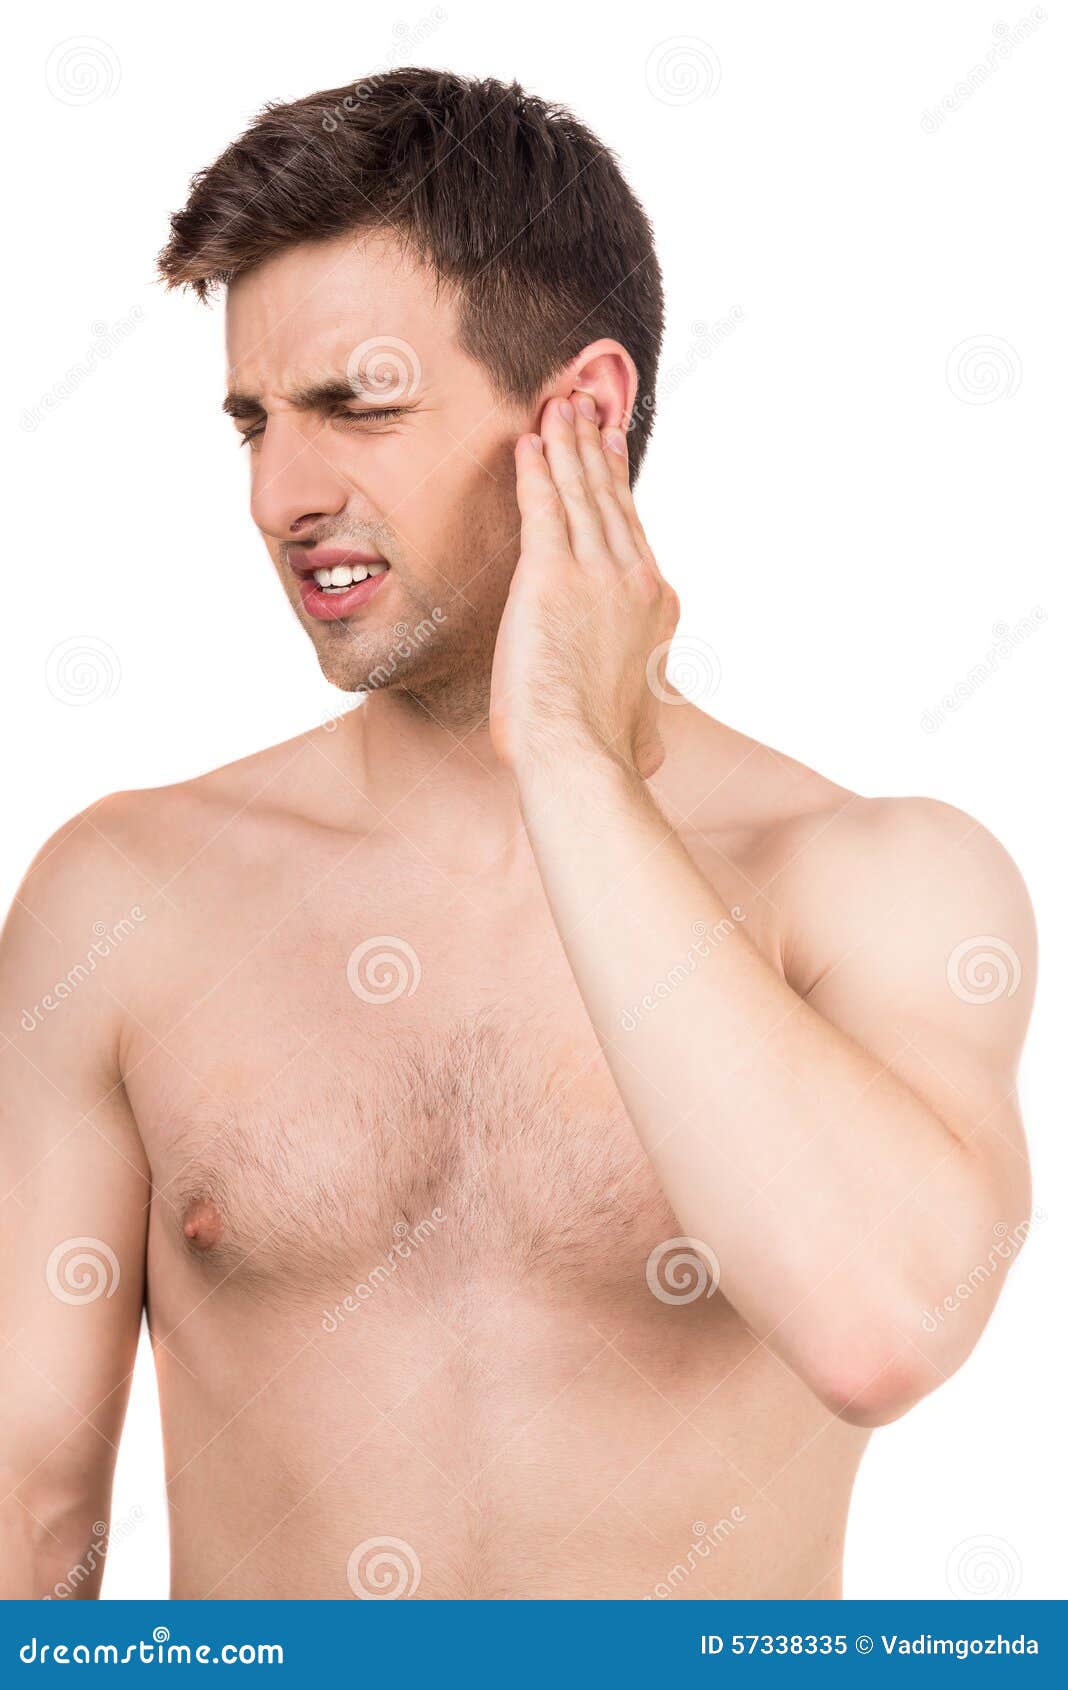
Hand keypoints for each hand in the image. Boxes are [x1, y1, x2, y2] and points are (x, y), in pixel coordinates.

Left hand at [490, 392, 679, 781]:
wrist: (582, 756)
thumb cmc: (602, 755)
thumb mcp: (642, 731)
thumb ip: (645, 722)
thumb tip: (653, 752)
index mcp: (656, 606)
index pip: (630, 531)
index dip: (617, 483)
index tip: (610, 448)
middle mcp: (635, 580)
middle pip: (610, 499)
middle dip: (594, 446)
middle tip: (584, 404)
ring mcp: (597, 575)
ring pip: (580, 493)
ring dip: (568, 443)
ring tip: (558, 405)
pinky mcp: (552, 577)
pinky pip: (543, 509)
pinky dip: (536, 472)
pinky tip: (528, 443)